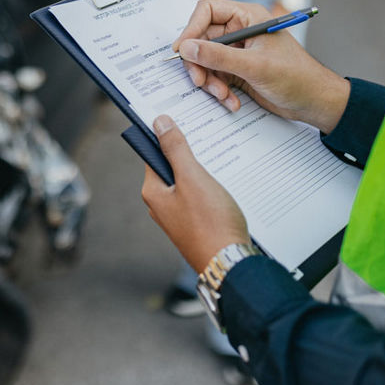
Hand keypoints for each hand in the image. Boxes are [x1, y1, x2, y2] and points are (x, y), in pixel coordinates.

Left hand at [140, 115, 249, 272]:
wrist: (231, 265)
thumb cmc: (210, 222)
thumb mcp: (192, 178)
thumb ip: (175, 149)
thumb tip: (159, 123)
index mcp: (153, 192)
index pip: (154, 153)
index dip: (167, 135)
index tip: (183, 119)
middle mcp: (161, 205)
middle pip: (172, 167)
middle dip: (188, 152)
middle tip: (208, 135)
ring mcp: (179, 217)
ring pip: (188, 182)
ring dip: (203, 169)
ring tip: (221, 157)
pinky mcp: (196, 225)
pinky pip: (199, 197)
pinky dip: (210, 186)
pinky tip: (226, 181)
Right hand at [172, 0, 349, 133]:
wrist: (315, 103)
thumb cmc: (297, 77)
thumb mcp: (255, 66)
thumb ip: (218, 56)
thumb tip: (187, 48)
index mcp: (247, 17)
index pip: (207, 11)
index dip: (191, 28)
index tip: (182, 50)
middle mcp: (240, 31)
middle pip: (201, 39)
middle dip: (200, 63)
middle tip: (200, 81)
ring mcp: (237, 52)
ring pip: (205, 61)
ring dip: (210, 81)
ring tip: (222, 95)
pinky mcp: (237, 71)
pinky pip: (215, 77)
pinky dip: (219, 91)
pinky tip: (232, 101)